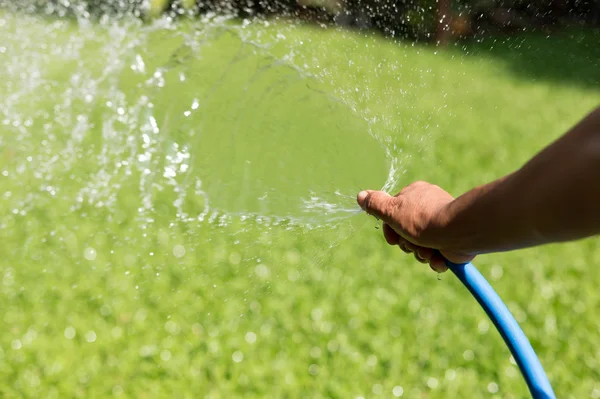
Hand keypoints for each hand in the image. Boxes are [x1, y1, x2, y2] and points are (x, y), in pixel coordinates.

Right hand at [357, 181, 473, 271]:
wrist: (458, 232)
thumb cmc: (422, 219)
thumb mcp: (392, 210)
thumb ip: (375, 204)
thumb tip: (361, 196)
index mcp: (413, 195)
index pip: (393, 215)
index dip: (390, 230)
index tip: (392, 236)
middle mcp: (427, 207)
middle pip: (405, 233)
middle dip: (407, 245)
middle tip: (412, 243)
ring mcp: (440, 225)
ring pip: (420, 246)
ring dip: (421, 254)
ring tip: (428, 251)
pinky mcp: (451, 240)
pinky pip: (437, 254)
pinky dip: (436, 260)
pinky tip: (439, 258)